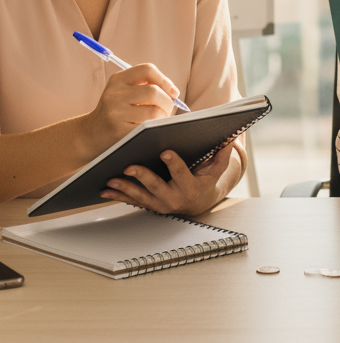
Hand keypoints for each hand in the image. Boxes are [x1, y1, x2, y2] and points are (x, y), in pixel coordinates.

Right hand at [78, 64, 179, 159]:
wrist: (89, 135)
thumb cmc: (116, 111)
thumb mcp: (123, 92)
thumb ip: (145, 86)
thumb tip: (174, 93)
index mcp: (118, 79)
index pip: (147, 69)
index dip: (165, 80)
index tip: (174, 92)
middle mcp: (114, 93)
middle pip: (154, 92)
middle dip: (167, 102)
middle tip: (167, 110)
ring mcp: (115, 112)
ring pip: (154, 111)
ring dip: (162, 117)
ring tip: (157, 120)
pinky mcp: (118, 131)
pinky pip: (147, 127)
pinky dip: (154, 128)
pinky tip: (149, 130)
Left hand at [100, 140, 242, 215]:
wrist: (198, 204)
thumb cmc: (206, 181)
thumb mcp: (217, 169)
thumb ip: (222, 154)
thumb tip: (230, 136)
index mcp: (190, 187)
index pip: (181, 174)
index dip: (173, 163)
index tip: (164, 152)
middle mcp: (174, 199)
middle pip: (155, 187)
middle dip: (142, 176)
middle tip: (129, 166)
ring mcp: (160, 204)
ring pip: (140, 196)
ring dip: (124, 188)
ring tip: (111, 179)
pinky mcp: (150, 205)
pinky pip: (132, 201)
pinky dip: (119, 195)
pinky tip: (106, 190)